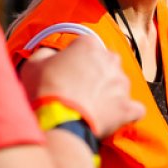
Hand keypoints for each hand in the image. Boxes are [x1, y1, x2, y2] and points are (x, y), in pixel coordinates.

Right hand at [20, 37, 144, 140]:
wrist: (58, 121)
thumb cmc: (44, 90)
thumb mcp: (33, 64)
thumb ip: (46, 53)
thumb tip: (50, 55)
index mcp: (88, 46)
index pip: (85, 46)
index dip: (75, 59)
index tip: (66, 71)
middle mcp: (110, 60)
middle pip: (106, 63)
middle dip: (97, 73)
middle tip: (80, 89)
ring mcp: (121, 84)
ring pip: (119, 85)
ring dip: (109, 93)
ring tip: (91, 107)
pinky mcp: (128, 108)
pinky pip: (134, 109)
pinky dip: (125, 113)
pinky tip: (112, 118)